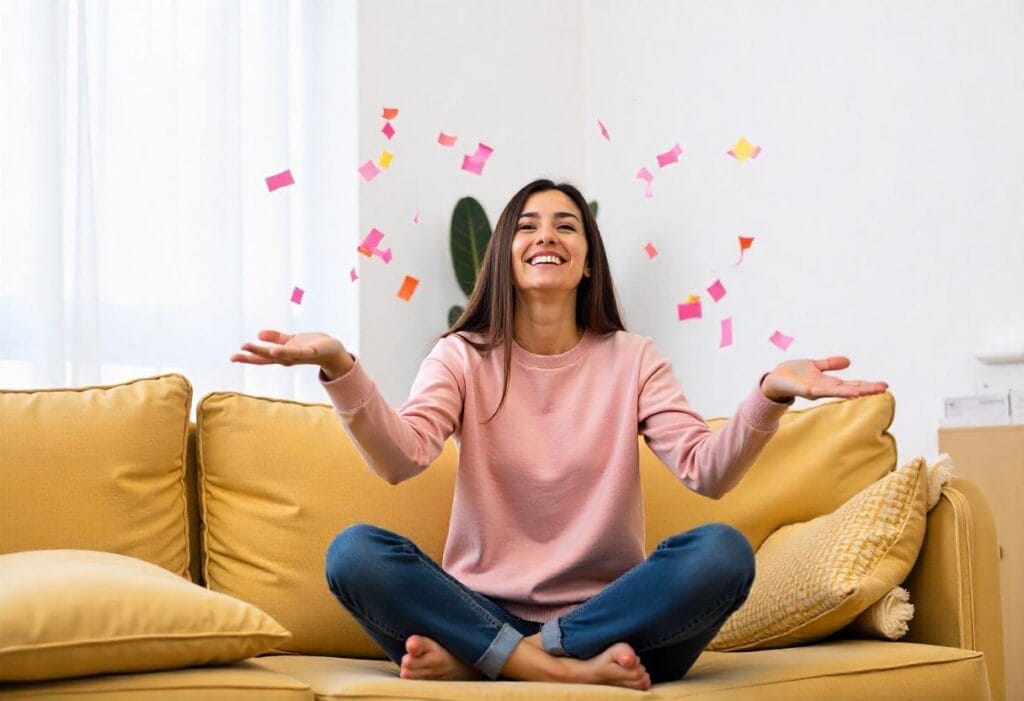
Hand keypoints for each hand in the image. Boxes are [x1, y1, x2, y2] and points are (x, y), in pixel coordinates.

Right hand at [231, 329, 353, 378]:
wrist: (333, 350)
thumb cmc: (312, 346)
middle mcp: (288, 358)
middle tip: (235, 356)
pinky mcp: (310, 352)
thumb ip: (276, 338)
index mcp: (282, 355)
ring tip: (250, 348)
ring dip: (264, 352)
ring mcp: (298, 356)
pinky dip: (287, 352)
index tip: (232, 357)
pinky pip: (296, 352)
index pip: (262, 357)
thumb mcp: (291, 340)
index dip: (248, 357)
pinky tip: (276, 350)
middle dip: (251, 356)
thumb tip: (259, 334)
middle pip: (267, 358)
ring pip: (279, 355)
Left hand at [760, 356, 887, 402]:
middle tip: (885, 388)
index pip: (852, 384)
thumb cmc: (793, 374)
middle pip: (850, 389)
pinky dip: (837, 391)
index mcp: (829, 383)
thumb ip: (830, 364)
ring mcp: (818, 390)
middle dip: (868, 389)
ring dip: (856, 391)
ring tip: (872, 390)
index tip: (884, 385)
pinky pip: (824, 391)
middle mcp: (826, 388)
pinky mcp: (808, 390)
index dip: (867, 385)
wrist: (773, 379)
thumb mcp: (815, 365)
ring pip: (840, 391)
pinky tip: (849, 392)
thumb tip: (849, 361)